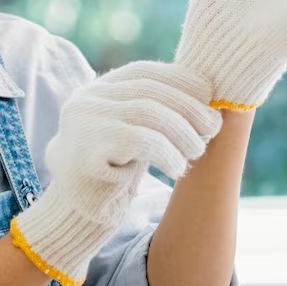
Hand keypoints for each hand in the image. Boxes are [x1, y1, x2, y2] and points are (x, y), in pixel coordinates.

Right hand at [9, 60, 219, 285]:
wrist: (74, 213)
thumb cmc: (111, 173)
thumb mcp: (132, 133)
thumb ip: (154, 111)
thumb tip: (205, 93)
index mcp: (97, 91)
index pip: (143, 72)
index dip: (179, 79)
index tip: (209, 95)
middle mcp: (87, 100)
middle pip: (148, 90)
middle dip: (188, 107)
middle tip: (212, 128)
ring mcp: (84, 122)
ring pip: (148, 112)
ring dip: (182, 131)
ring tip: (196, 151)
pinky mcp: (88, 150)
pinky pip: (139, 140)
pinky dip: (167, 152)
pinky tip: (177, 168)